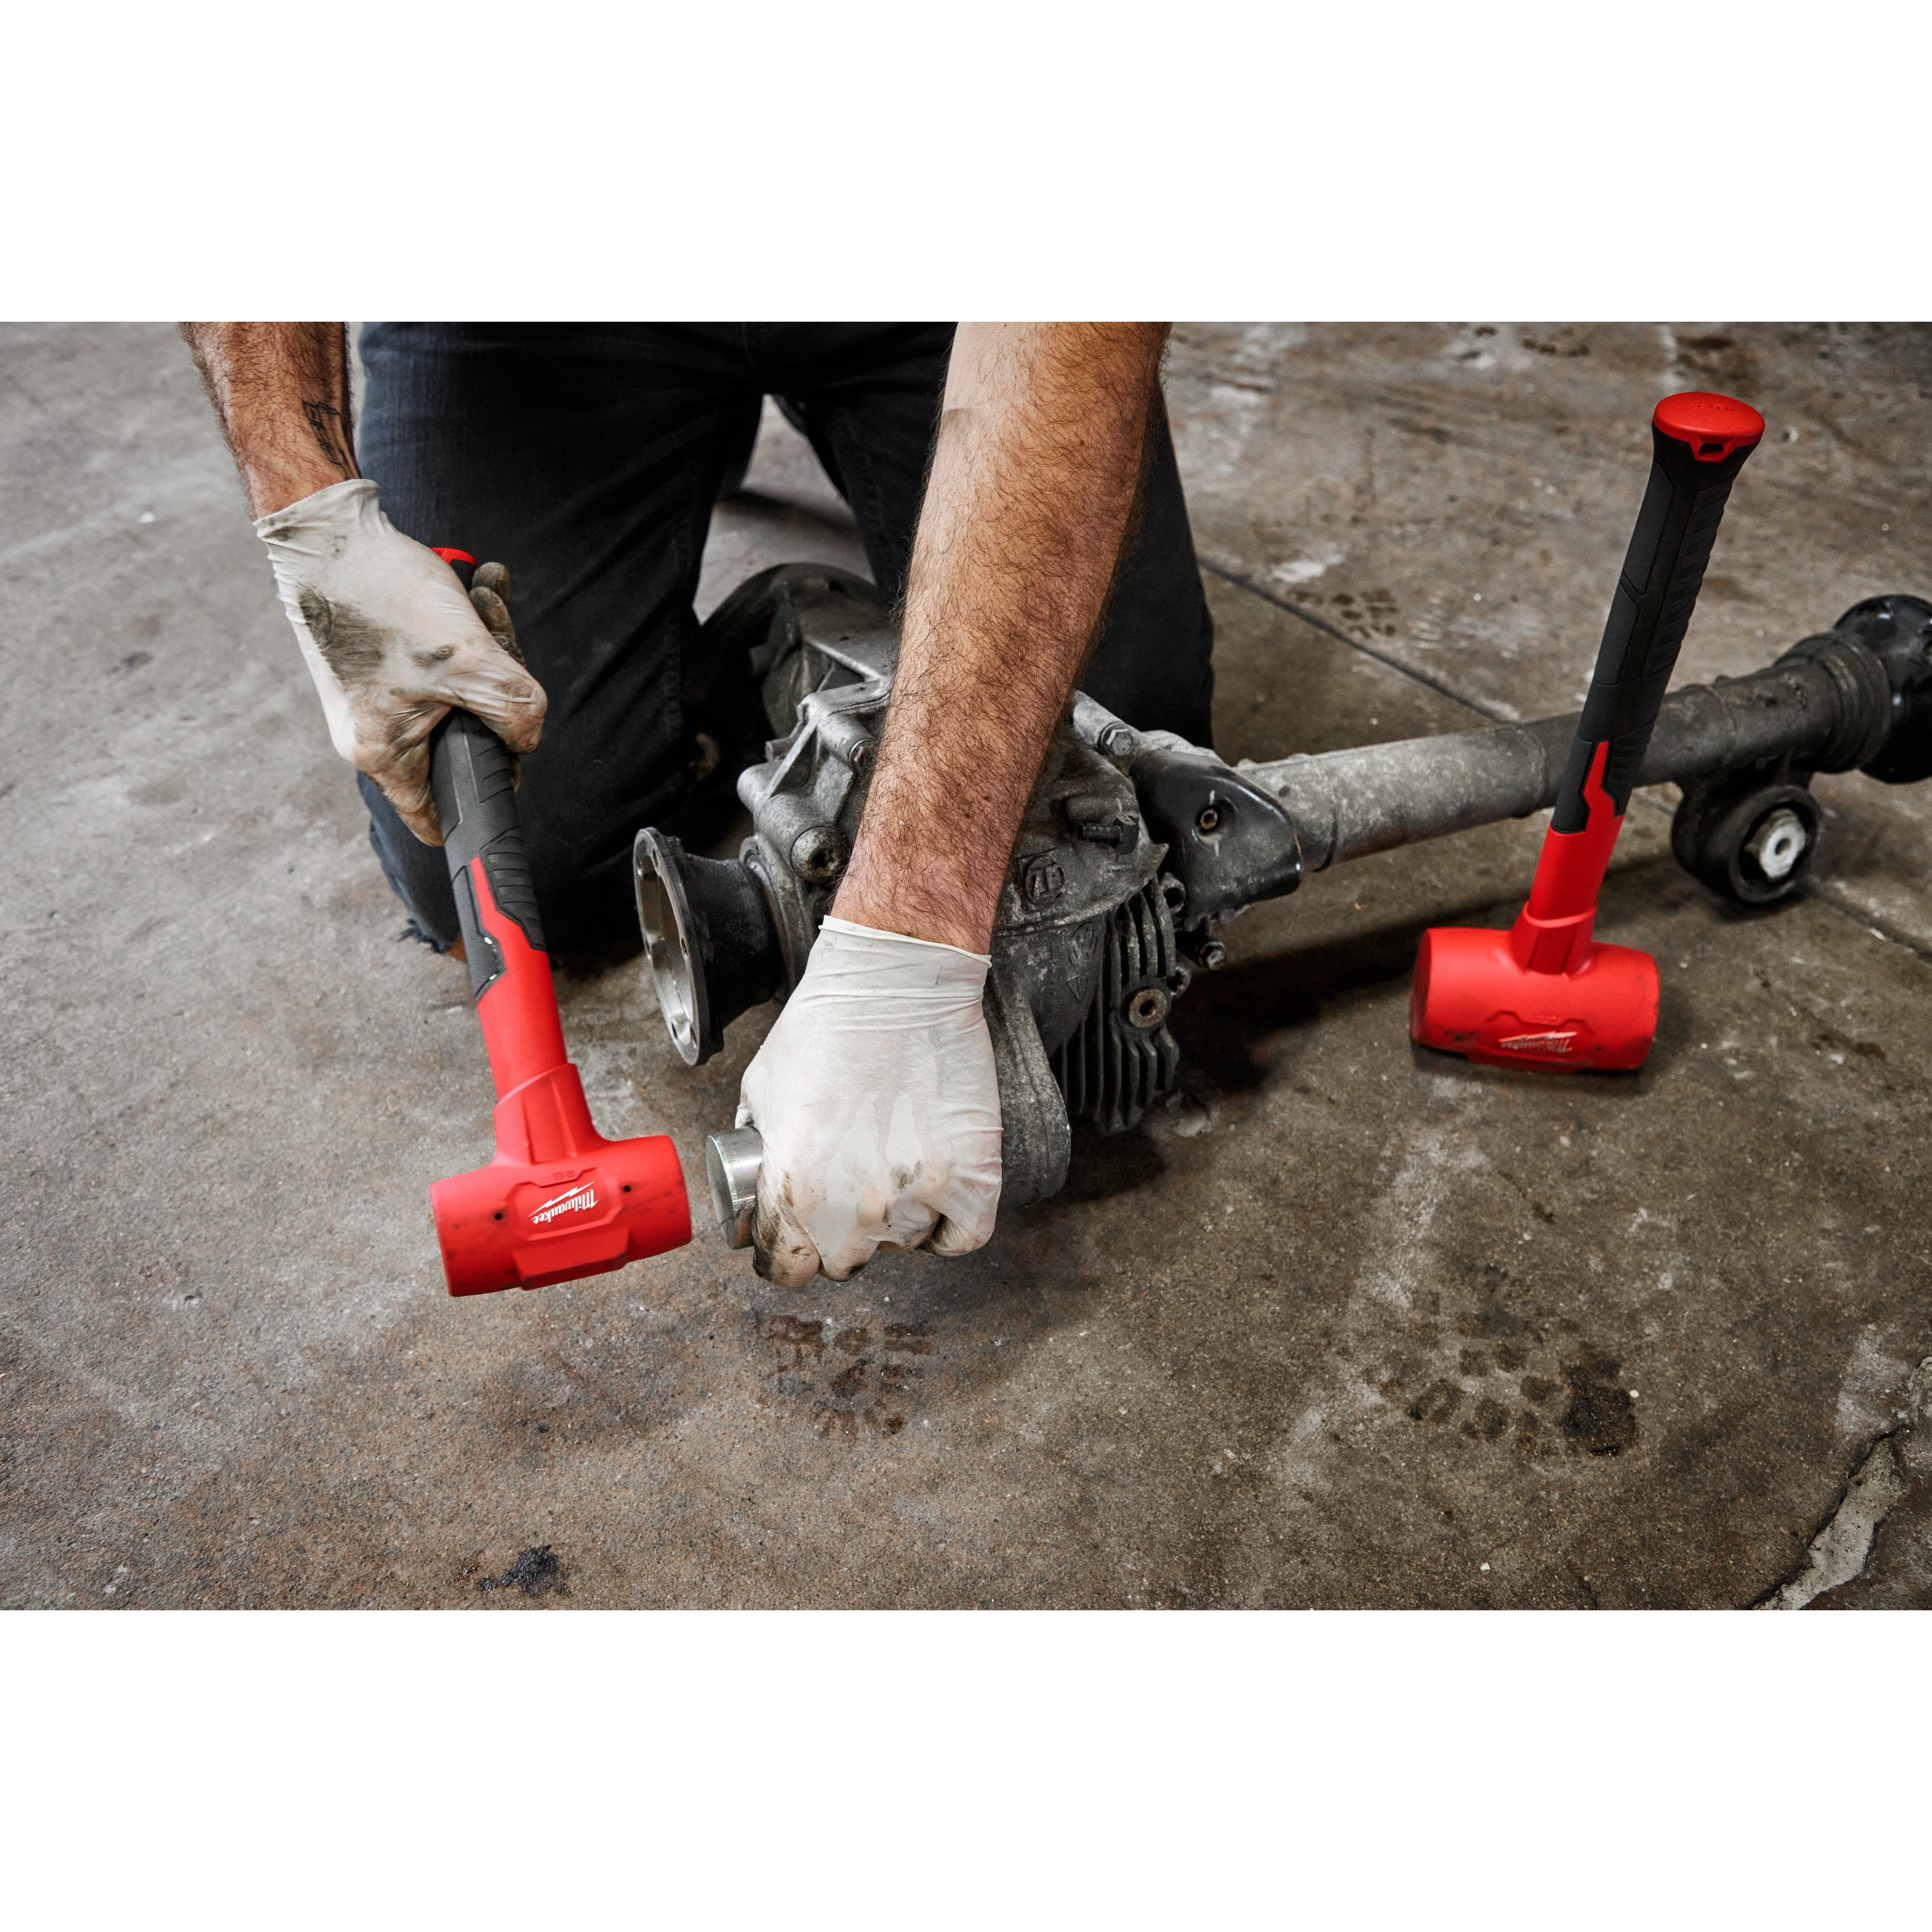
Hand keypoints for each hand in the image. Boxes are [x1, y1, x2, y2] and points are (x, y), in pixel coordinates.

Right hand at [254, 480, 546, 842]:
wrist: (326, 527)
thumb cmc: (384, 593)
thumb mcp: (470, 660)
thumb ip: (515, 713)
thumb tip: (527, 739)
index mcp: (382, 754)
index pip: (437, 818)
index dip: (483, 799)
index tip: (511, 760)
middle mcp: (372, 733)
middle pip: (463, 741)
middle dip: (499, 692)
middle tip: (503, 645)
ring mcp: (376, 695)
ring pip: (461, 691)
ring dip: (489, 644)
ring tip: (486, 598)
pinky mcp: (384, 659)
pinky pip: (443, 658)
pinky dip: (468, 624)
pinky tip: (483, 585)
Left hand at [735, 918, 1002, 1284]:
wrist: (894, 981)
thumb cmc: (825, 1024)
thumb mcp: (759, 1092)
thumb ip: (757, 1155)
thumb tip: (757, 1193)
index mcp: (792, 1191)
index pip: (785, 1269)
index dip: (784, 1255)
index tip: (794, 1241)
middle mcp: (854, 1208)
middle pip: (843, 1263)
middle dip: (836, 1238)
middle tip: (845, 1197)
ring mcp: (916, 1195)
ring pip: (901, 1245)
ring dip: (894, 1222)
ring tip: (891, 1171)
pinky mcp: (971, 1175)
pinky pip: (963, 1235)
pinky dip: (950, 1227)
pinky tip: (936, 1200)